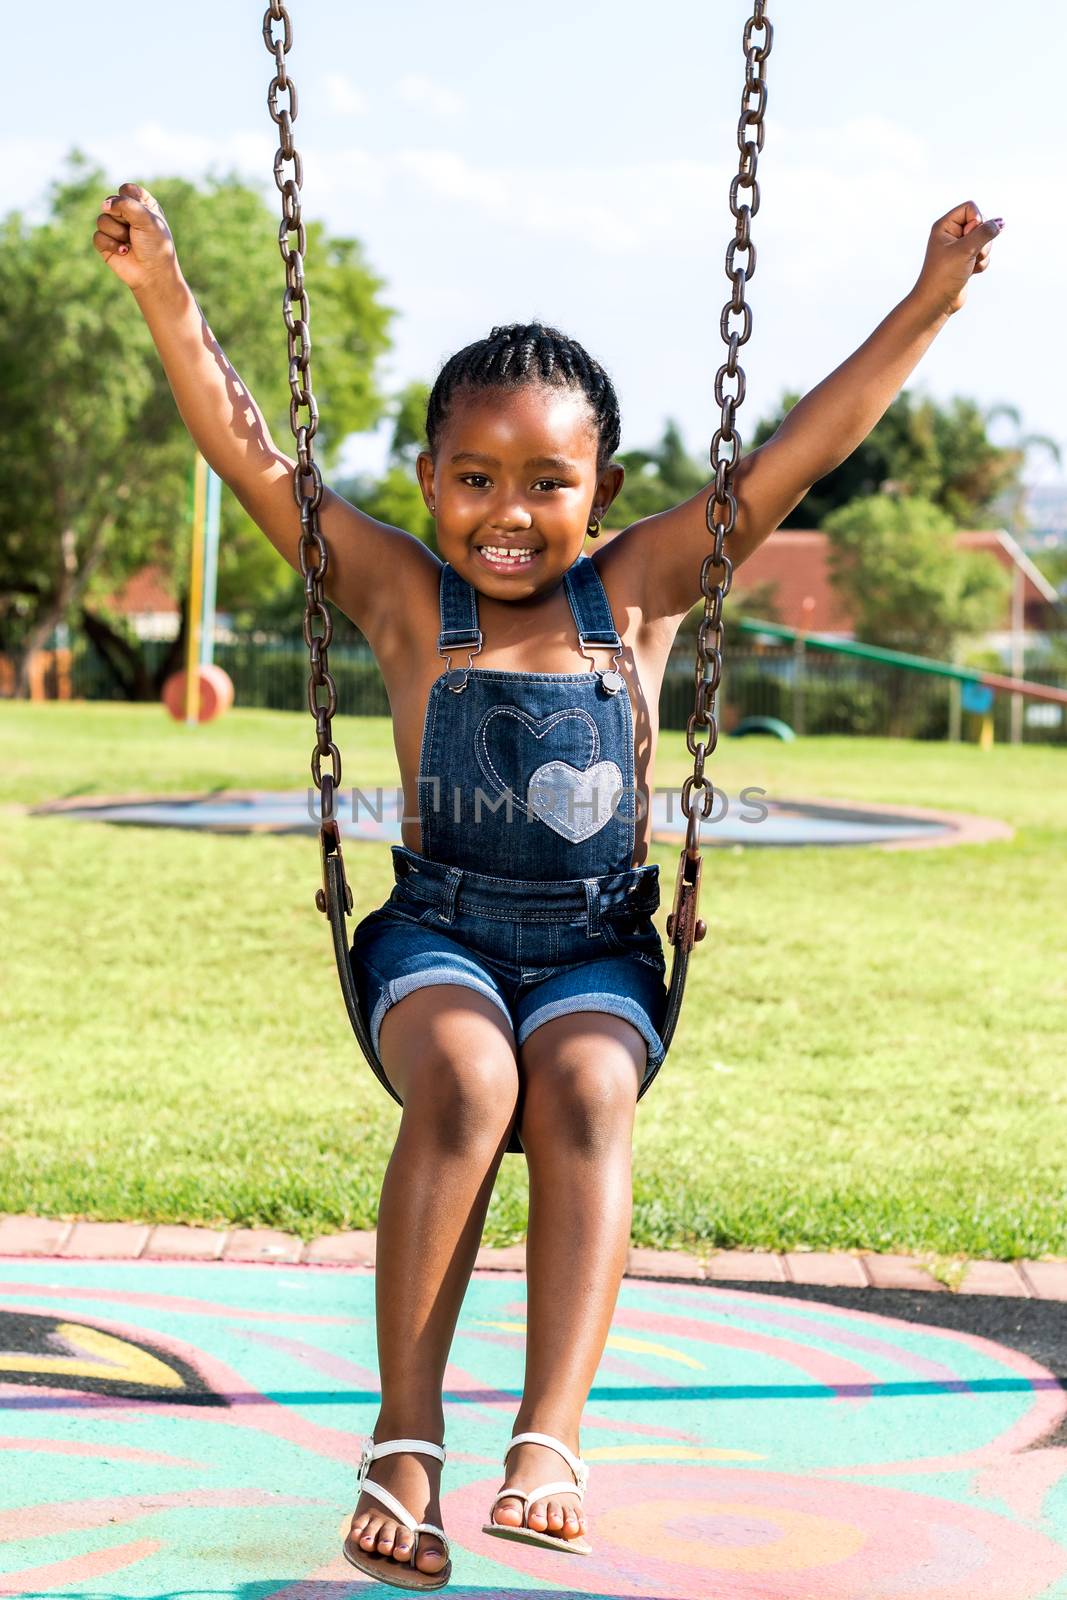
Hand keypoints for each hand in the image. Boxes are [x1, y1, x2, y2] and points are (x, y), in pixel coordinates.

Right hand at [92, 181, 179, 293]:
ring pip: (102, 220)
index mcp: (141, 205)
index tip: (142, 214)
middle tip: (136, 232)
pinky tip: (124, 252)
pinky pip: (97, 236)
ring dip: (118, 233)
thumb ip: (126, 204)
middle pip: (111, 203)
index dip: (129, 200)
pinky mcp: (105, 243)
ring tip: (130, 243)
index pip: (126, 190)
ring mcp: (115, 228)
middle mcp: (127, 215)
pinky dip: (111, 245)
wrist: (153, 275)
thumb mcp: (147, 219)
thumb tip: (104, 205)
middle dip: (123, 219)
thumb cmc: (155, 247)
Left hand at [912, 200, 1002, 316]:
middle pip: (981, 223)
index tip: (969, 236)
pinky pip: (984, 254)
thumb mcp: (966, 249)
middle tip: (971, 253)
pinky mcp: (966, 260)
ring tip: (970, 264)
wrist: (936, 302)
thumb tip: (1000, 223)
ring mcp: (960, 248)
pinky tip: (971, 273)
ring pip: (985, 240)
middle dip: (982, 239)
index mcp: (945, 225)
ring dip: (983, 253)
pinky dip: (981, 263)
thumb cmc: (944, 275)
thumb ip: (985, 233)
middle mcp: (951, 234)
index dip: (976, 220)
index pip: (970, 207)